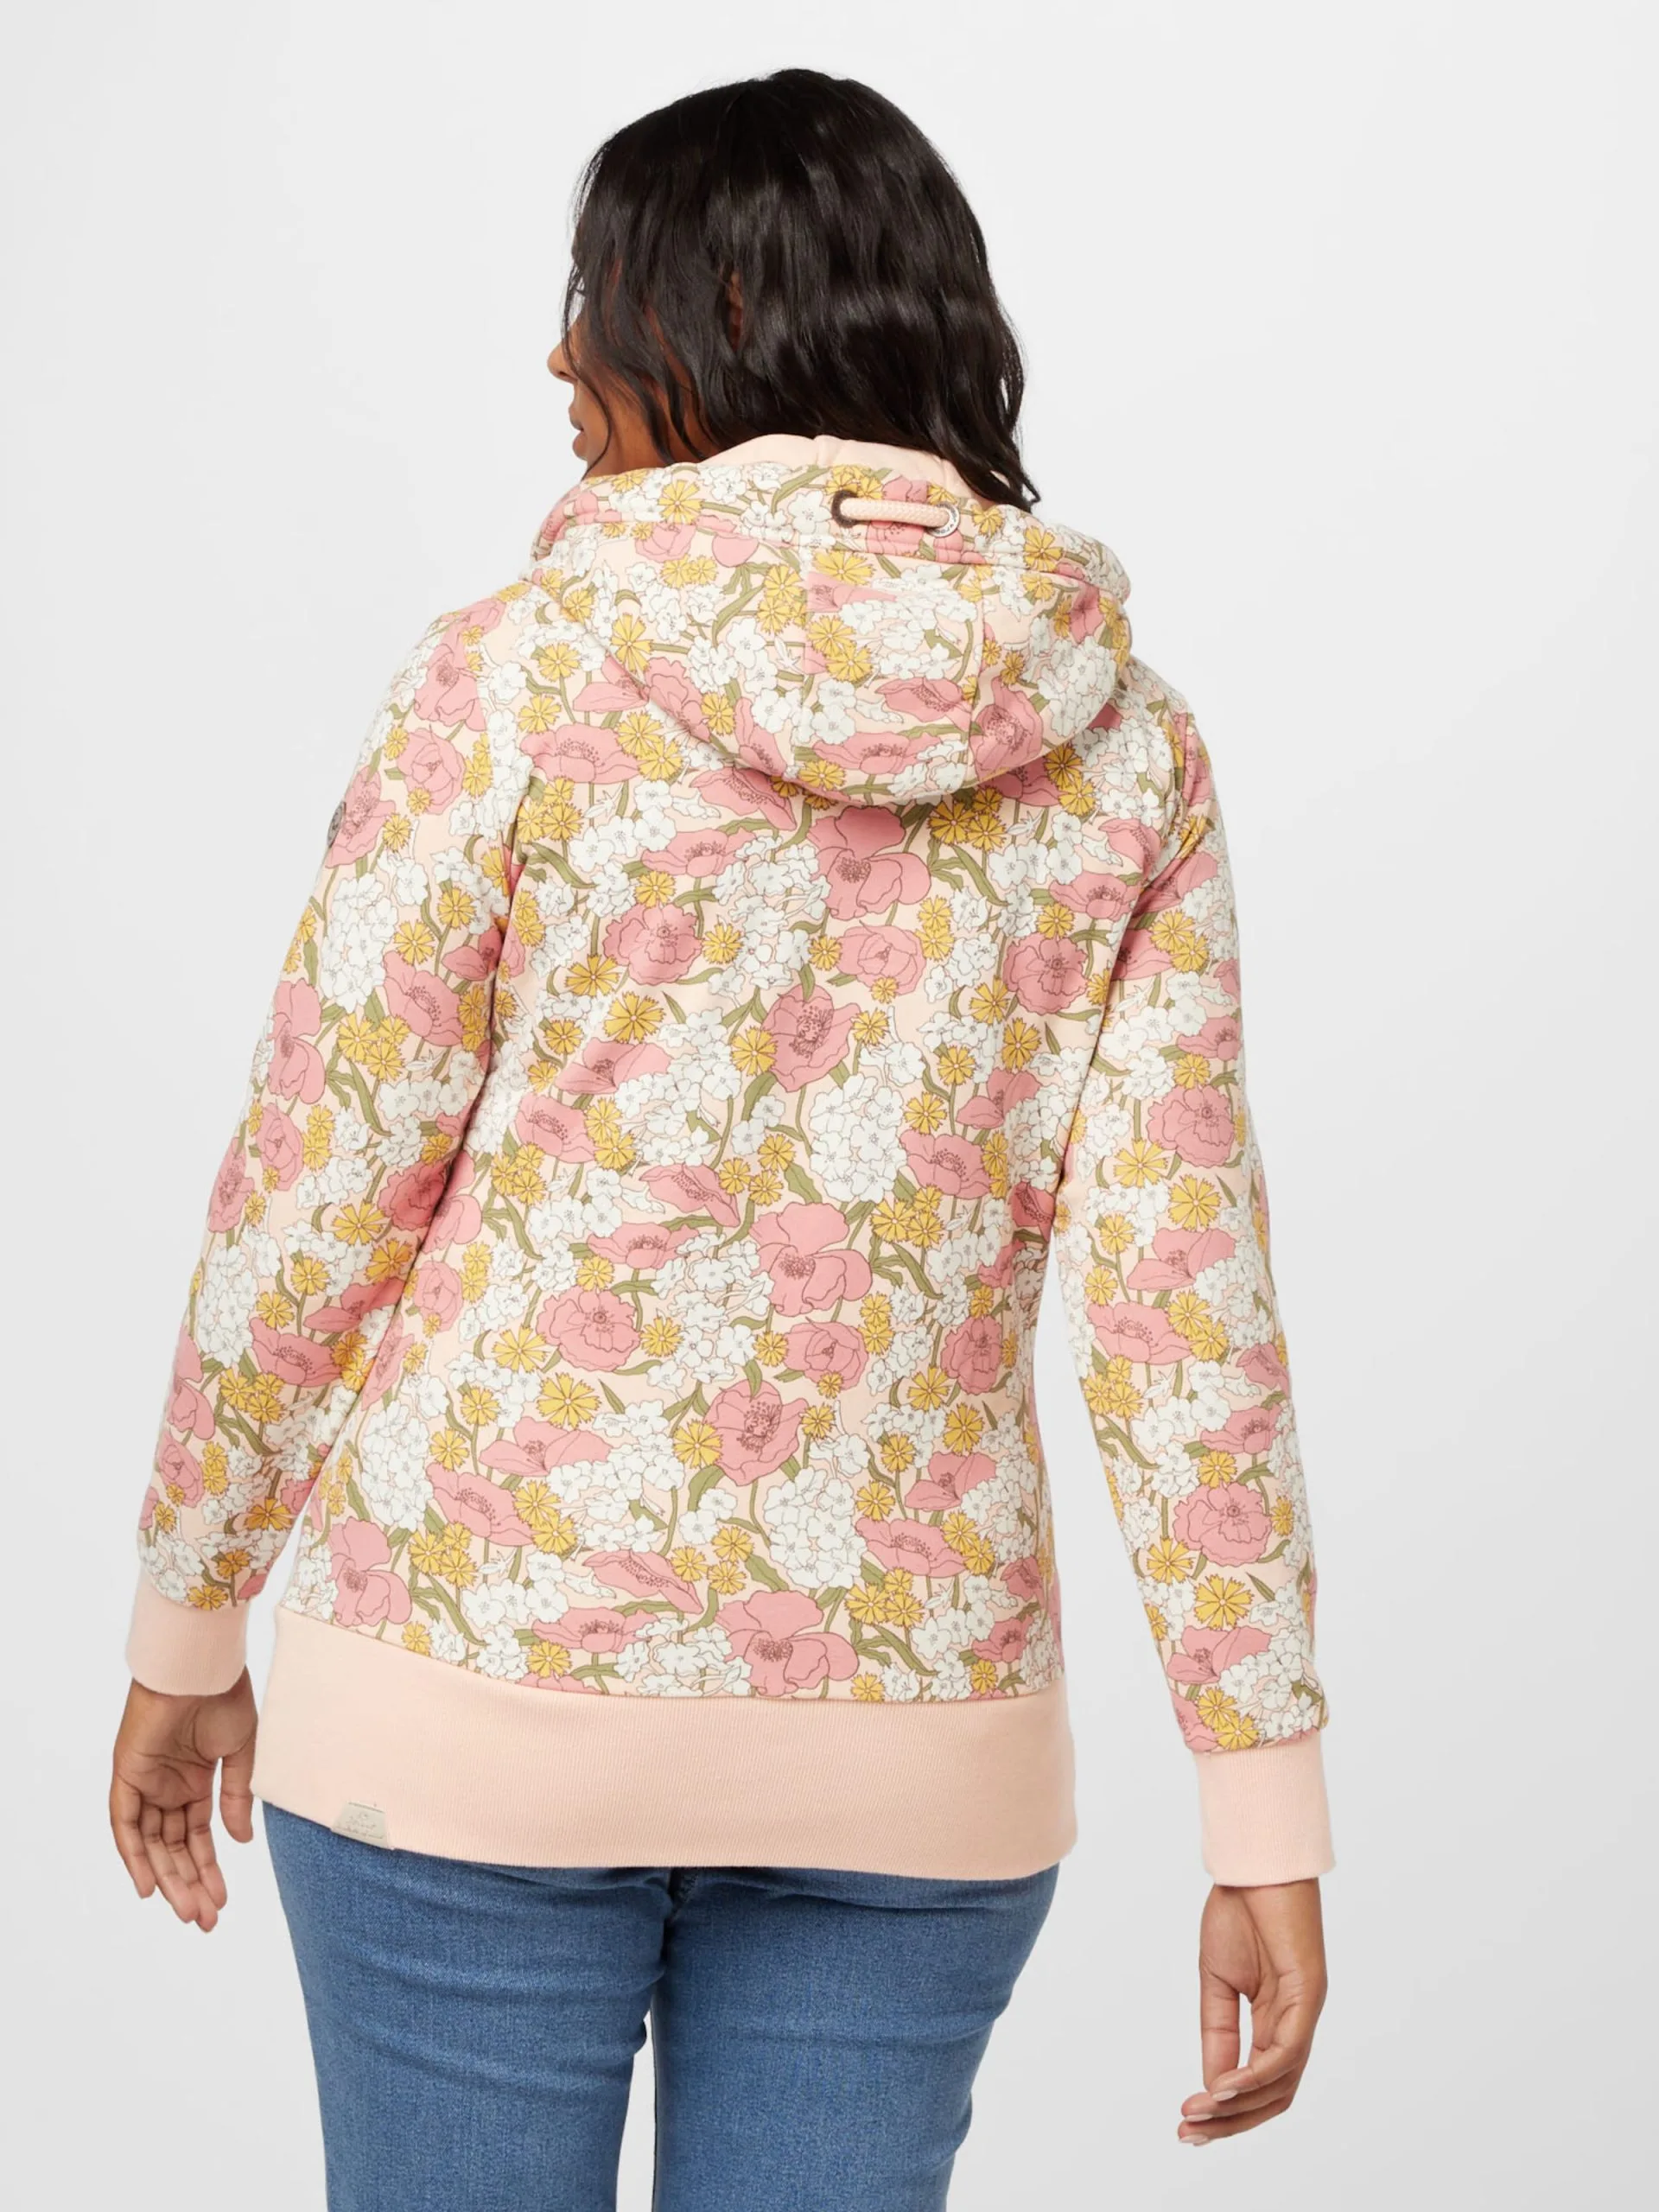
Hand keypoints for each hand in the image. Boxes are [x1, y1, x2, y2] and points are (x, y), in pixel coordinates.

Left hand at [109, 1673, 257, 1931]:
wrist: (202, 1667)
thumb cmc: (225, 1698)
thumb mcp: (242, 1753)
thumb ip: (237, 1798)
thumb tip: (239, 1841)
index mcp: (196, 1781)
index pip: (197, 1837)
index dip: (208, 1870)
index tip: (222, 1901)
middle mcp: (169, 1787)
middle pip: (173, 1848)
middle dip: (189, 1884)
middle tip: (206, 1919)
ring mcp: (147, 1782)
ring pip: (151, 1844)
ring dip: (168, 1878)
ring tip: (189, 1910)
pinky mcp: (128, 1774)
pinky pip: (125, 1824)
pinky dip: (133, 1855)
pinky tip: (148, 1886)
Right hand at [1178, 1877, 1326, 2144]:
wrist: (1253, 1864)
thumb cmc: (1240, 1912)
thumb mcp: (1217, 1981)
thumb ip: (1218, 2031)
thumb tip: (1212, 2087)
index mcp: (1276, 2020)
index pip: (1258, 2083)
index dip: (1225, 2110)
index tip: (1187, 2124)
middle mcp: (1296, 2023)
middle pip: (1273, 2095)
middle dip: (1232, 2122)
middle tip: (1189, 2135)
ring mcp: (1306, 2011)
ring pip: (1281, 2082)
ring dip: (1239, 2105)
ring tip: (1198, 2114)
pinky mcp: (1310, 1995)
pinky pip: (1286, 2051)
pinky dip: (1255, 2074)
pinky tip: (1222, 2085)